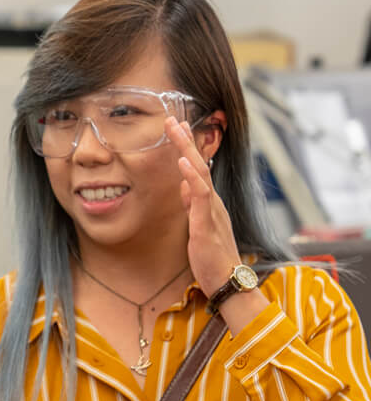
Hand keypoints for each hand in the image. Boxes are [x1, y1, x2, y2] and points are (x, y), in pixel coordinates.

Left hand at [165, 117, 240, 296]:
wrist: (227, 281)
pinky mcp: (206, 224)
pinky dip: (191, 177)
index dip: (187, 149)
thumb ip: (192, 206)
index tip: (177, 129)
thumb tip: (183, 187)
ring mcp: (211, 211)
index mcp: (209, 204)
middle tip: (173, 119)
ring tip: (176, 129)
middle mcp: (213, 202)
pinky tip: (182, 162)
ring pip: (200, 174)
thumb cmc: (212, 258)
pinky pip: (200, 196)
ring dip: (187, 150)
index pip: (197, 170)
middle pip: (199, 165)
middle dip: (185, 141)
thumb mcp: (198, 227)